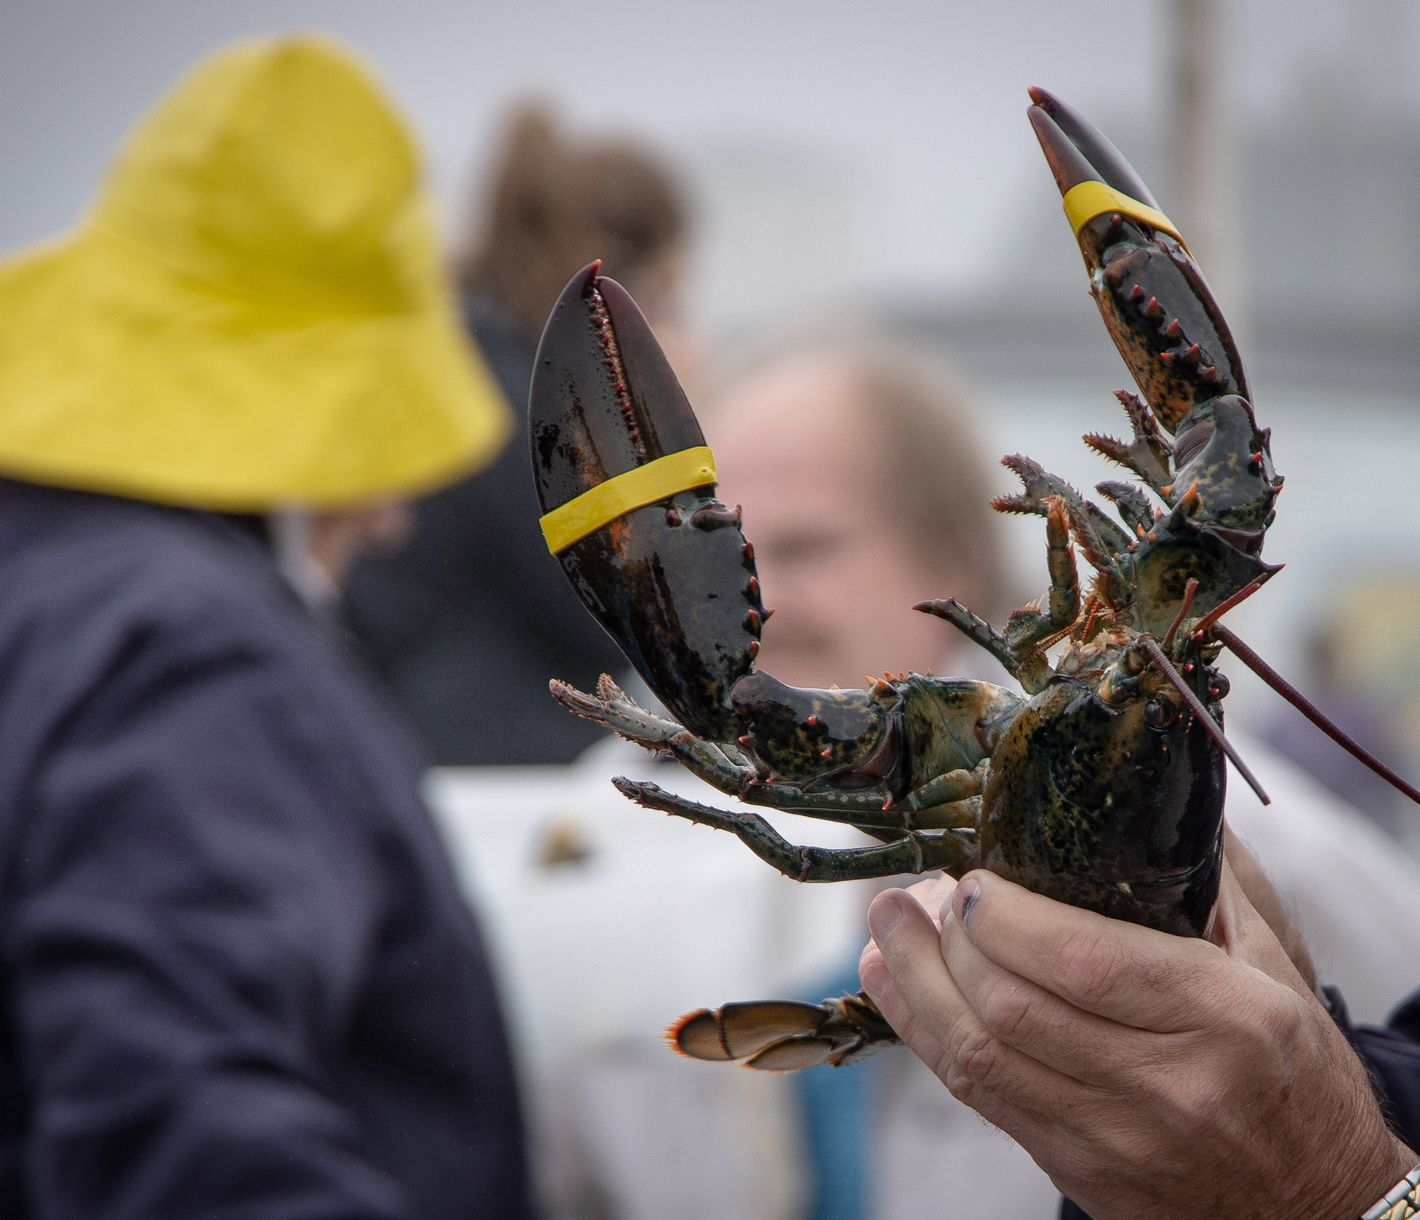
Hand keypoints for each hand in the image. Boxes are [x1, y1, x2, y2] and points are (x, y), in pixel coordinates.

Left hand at [859, 860, 1414, 1218]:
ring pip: (981, 1057)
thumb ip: (1211, 878)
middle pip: (1016, 1006)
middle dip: (945, 941)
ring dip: (915, 984)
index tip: (970, 876)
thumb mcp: (1275, 967)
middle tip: (914, 891)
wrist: (1317, 1210)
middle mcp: (1168, 1086)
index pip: (1087, 961)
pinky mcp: (1078, 1172)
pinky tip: (892, 985)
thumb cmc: (1291, 1071)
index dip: (1007, 917)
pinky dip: (925, 1035)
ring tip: (883, 927)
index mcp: (1226, 1020)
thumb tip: (1138, 792)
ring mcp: (1116, 1139)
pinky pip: (981, 1097)